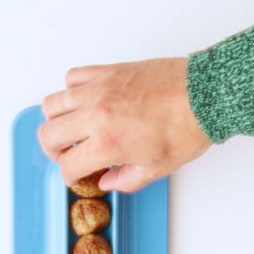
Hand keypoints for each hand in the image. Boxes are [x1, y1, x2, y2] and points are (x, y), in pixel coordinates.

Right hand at [39, 57, 212, 192]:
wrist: (204, 95)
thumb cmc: (186, 127)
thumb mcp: (158, 167)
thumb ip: (125, 179)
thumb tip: (108, 181)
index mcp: (107, 143)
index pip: (68, 165)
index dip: (71, 176)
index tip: (79, 176)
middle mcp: (96, 115)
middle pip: (48, 134)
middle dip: (54, 151)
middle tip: (67, 154)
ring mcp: (99, 89)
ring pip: (52, 104)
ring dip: (57, 120)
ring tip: (72, 128)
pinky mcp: (107, 71)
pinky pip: (73, 78)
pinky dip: (72, 91)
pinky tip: (86, 101)